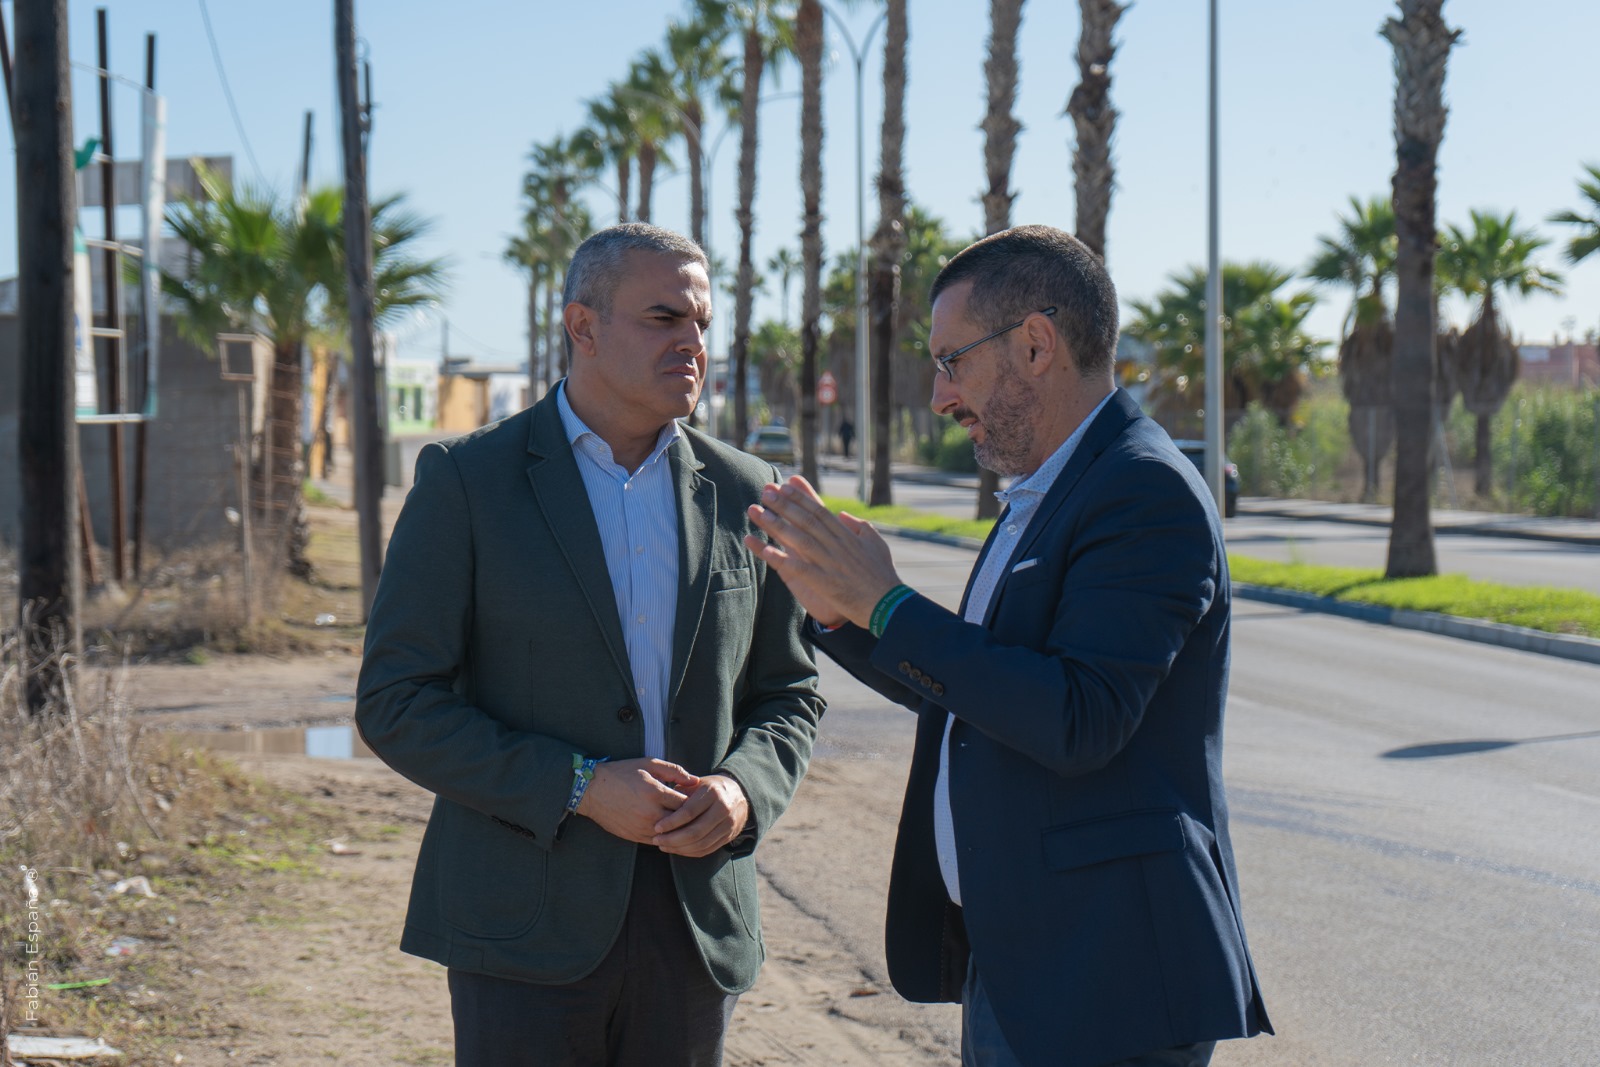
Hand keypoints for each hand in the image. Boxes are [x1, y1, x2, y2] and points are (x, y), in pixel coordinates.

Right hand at [578, 758, 699, 843]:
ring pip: (672, 835)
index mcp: (655, 793)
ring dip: (681, 830)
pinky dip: (668, 838)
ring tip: (688, 823)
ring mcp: (643, 827)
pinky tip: (672, 831)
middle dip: (692, 818)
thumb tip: (696, 781)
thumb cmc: (622, 773)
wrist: (592, 791)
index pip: (687, 803)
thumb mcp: (648, 764)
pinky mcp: (636, 837)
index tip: (698, 799)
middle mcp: (651, 813)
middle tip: (698, 813)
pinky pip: (659, 842)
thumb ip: (674, 771)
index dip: (696, 802)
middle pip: (682, 822)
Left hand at [651, 774, 749, 857]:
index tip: (657, 827)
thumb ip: (680, 793)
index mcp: (713, 793)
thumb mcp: (696, 784)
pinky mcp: (728, 837)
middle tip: (657, 840)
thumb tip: (661, 808)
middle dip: (673, 839)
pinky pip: (706, 850)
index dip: (671, 822)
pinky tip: (676, 849)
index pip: (689, 812)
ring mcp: (728, 825)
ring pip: (700, 844)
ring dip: (679, 848)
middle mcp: (723, 809)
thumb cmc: (709, 788)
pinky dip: (689, 852)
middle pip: (695, 832)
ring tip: (663, 845)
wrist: (737, 795)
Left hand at [744, 475, 901, 628]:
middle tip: (765, 491)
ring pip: (798, 539)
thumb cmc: (883, 576)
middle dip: (783, 504)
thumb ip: (859, 527)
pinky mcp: (824, 582)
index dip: (801, 497)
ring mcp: (829, 563)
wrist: (889, 605)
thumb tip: (843, 515)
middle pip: (805, 520)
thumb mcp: (877, 544)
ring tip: (756, 512)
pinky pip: (797, 568)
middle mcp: (836, 545)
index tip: (785, 485)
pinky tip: (763, 549)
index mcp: (846, 536)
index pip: (820, 511)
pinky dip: (780, 558)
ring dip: (775, 525)